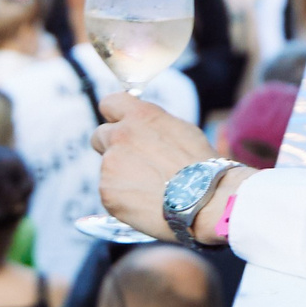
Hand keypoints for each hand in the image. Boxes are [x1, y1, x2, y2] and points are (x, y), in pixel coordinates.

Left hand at [90, 94, 212, 241]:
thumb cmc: (201, 167)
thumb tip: (142, 128)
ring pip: (107, 168)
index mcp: (139, 116)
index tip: (121, 126)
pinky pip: (109, 192)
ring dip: (120, 176)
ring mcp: (110, 164)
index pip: (109, 103)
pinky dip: (122, 199)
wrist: (205, 202)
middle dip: (112, 147)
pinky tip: (145, 203)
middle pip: (99, 136)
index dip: (115, 116)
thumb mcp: (181, 130)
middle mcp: (120, 135)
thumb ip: (153, 125)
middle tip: (134, 164)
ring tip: (149, 189)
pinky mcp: (107, 191)